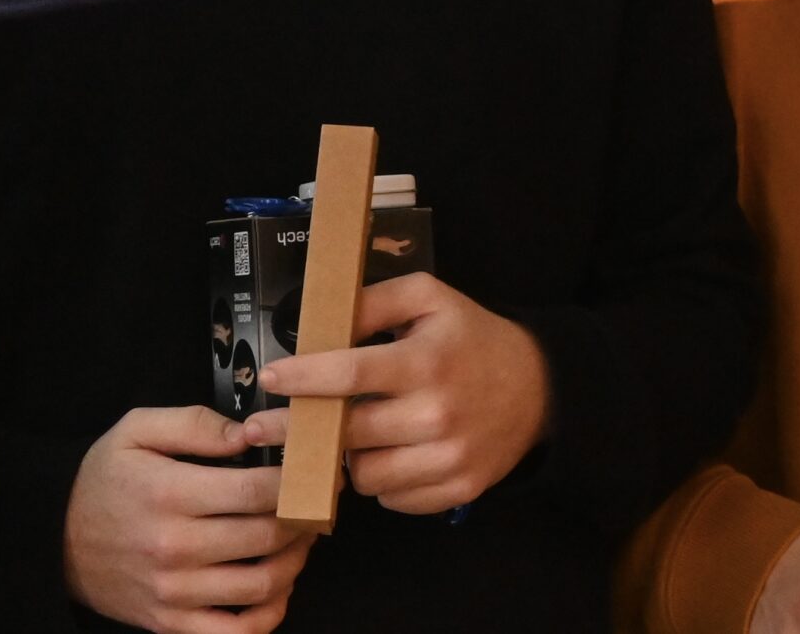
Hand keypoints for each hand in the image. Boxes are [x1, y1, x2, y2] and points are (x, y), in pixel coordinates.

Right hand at [63, 406, 315, 633]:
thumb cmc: (102, 480)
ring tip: (300, 539)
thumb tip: (251, 434)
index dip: (301, 480)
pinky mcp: (169, 623)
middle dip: (305, 517)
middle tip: (316, 502)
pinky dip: (268, 614)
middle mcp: (175, 547)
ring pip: (262, 585)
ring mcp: (173, 592)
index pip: (259, 491)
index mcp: (171, 494)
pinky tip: (276, 587)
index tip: (318, 470)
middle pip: (269, 537)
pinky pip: (235, 633)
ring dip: (296, 561)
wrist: (52, 539)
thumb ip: (197, 424)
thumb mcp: (137, 431)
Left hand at [246, 272, 549, 515]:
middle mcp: (437, 414)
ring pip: (363, 474)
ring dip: (349, 456)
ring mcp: (448, 458)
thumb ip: (374, 302)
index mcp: (427, 361)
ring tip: (356, 434)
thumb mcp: (430, 300)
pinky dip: (382, 480)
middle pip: (346, 433)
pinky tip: (390, 454)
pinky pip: (391, 498)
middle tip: (261, 429)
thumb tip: (320, 319)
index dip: (303, 378)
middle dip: (298, 431)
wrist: (538, 389)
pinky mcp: (456, 489)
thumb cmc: (472, 339)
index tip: (270, 379)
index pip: (350, 372)